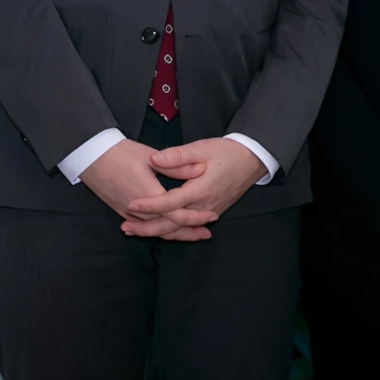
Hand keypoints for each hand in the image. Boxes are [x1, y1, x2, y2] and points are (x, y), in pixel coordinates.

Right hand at [79, 139, 208, 241]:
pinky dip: (160, 230)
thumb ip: (176, 166)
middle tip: (206, 233)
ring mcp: (129, 213)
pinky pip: (145, 227)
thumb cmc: (121, 153)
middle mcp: (138, 210)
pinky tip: (169, 230)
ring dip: (175, 233)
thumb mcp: (151, 156)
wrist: (92, 157)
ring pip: (156, 230)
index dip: (195, 217)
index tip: (211, 216)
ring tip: (193, 234)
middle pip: (168, 228)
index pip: (176, 214)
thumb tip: (200, 169)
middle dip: (188, 232)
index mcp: (149, 194)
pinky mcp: (123, 212)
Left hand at [120, 137, 265, 236]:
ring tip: (134, 230)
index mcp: (201, 190)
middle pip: (172, 223)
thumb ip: (177, 156)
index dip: (149, 205)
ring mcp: (209, 211)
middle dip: (147, 227)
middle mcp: (204, 206)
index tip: (130, 204)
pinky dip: (171, 229)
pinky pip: (187, 226)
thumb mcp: (202, 148)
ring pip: (179, 228)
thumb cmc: (228, 152)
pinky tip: (157, 229)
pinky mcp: (211, 212)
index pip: (170, 202)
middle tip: (125, 226)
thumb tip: (154, 160)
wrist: (253, 160)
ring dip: (156, 230)